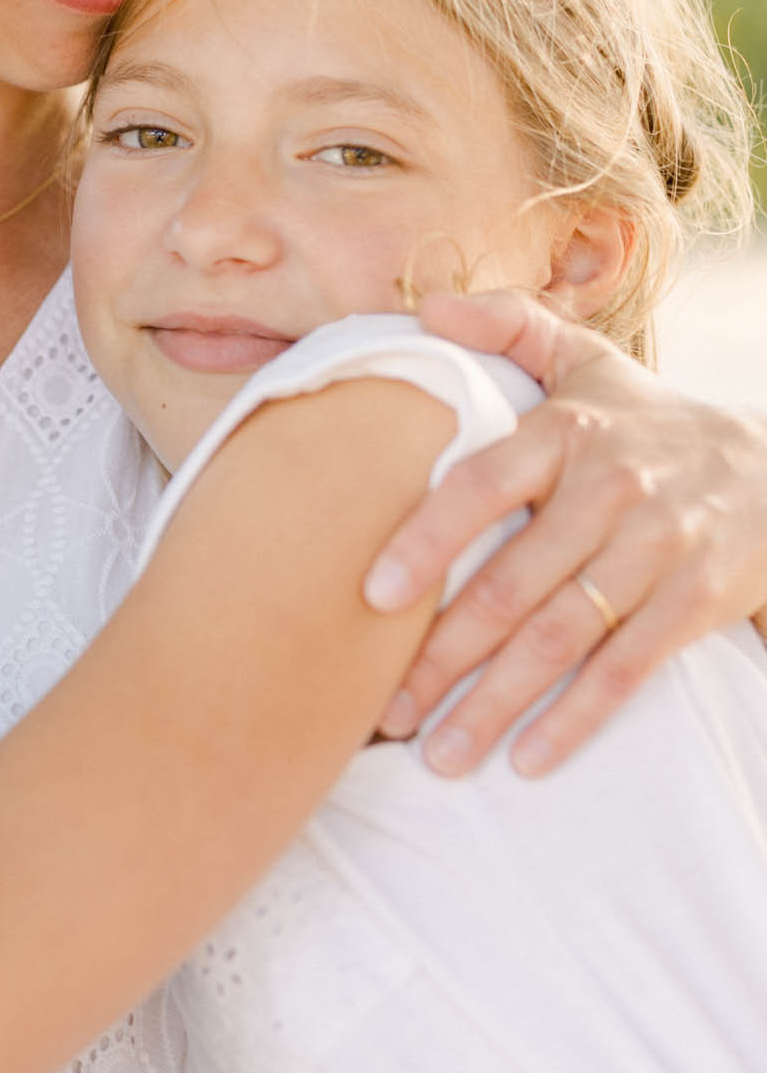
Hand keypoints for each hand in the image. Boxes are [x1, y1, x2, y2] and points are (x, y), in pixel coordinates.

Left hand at [363, 288, 766, 776]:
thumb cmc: (641, 422)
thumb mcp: (585, 361)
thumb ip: (507, 327)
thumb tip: (424, 309)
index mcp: (566, 432)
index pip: (485, 484)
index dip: (428, 539)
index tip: (372, 597)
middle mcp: (612, 488)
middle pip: (514, 583)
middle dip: (443, 657)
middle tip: (386, 713)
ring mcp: (660, 547)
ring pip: (563, 636)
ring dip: (497, 704)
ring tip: (440, 757)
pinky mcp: (699, 598)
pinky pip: (629, 668)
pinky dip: (578, 719)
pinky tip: (526, 762)